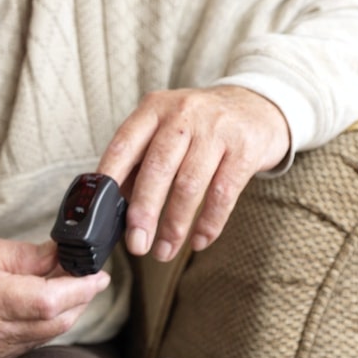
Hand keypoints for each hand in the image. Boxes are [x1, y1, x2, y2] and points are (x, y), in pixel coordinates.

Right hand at [0, 235, 109, 357]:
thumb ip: (29, 256)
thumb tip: (64, 256)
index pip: (51, 302)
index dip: (81, 288)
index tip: (98, 274)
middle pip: (57, 321)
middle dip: (79, 297)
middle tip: (83, 272)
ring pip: (50, 334)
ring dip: (65, 310)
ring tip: (61, 283)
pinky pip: (34, 342)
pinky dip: (46, 322)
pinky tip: (41, 302)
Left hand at [96, 85, 289, 262]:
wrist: (257, 106)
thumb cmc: (201, 125)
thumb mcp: (166, 128)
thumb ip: (141, 160)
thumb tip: (115, 206)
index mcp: (154, 109)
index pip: (124, 145)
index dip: (109, 180)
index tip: (100, 213)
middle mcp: (183, 114)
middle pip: (157, 168)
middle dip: (144, 212)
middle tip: (136, 244)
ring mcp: (216, 130)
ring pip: (189, 185)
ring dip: (174, 226)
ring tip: (164, 251)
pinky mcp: (244, 150)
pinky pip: (223, 195)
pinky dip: (208, 224)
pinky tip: (198, 241)